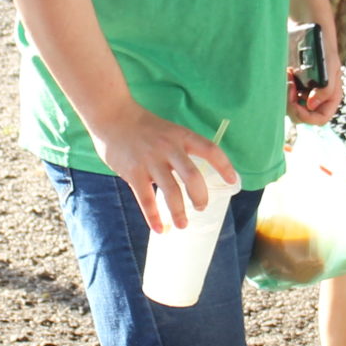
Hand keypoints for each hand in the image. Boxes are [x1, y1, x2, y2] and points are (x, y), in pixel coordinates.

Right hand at [87, 104, 239, 231]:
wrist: (112, 116)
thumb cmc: (142, 126)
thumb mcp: (168, 131)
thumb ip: (180, 151)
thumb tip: (192, 178)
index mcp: (181, 136)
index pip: (210, 150)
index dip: (224, 166)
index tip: (232, 181)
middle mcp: (169, 148)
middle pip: (192, 177)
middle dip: (200, 197)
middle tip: (202, 207)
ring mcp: (151, 161)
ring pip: (171, 192)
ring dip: (179, 212)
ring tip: (182, 225)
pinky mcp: (133, 172)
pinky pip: (146, 199)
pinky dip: (153, 217)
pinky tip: (159, 228)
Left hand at [290, 9, 344, 125]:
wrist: (307, 26)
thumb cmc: (321, 44)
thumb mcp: (329, 66)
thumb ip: (326, 89)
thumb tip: (311, 105)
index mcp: (331, 96)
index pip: (320, 118)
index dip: (307, 116)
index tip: (296, 104)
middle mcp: (317, 96)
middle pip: (303, 116)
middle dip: (293, 105)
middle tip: (289, 86)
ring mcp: (304, 90)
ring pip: (291, 107)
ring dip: (286, 96)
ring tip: (288, 76)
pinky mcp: (293, 83)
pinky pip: (284, 96)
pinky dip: (282, 89)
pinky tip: (286, 73)